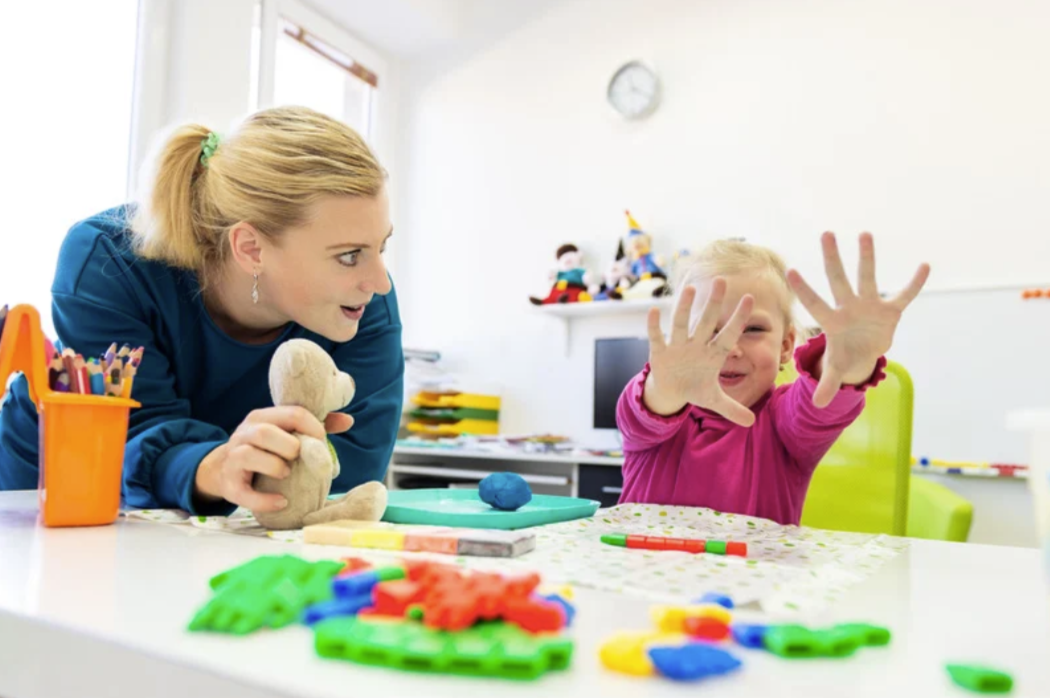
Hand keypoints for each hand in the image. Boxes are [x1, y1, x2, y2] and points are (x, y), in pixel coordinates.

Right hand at [194, 407, 353, 511]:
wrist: (226, 469)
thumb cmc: (266, 448)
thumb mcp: (285, 431)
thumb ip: (315, 425)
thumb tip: (348, 420)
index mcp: (262, 417)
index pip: (292, 414)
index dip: (313, 429)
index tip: (321, 442)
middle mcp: (244, 433)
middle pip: (265, 432)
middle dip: (289, 446)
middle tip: (298, 458)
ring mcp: (233, 459)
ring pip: (249, 455)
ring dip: (274, 466)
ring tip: (287, 473)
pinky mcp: (230, 485)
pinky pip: (245, 493)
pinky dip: (265, 500)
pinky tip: (281, 501)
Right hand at [643, 278, 756, 426]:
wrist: (671, 390)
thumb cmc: (695, 387)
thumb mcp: (713, 400)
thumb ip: (732, 409)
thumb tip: (752, 423)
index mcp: (713, 354)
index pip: (729, 334)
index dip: (739, 319)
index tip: (751, 299)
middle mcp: (697, 345)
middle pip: (706, 321)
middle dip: (713, 303)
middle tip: (722, 281)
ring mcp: (678, 346)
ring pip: (681, 324)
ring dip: (684, 307)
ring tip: (689, 289)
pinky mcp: (660, 352)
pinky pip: (657, 337)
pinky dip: (655, 326)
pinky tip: (654, 310)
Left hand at [787, 232, 929, 407]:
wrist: (864, 351)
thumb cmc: (844, 355)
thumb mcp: (835, 369)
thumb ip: (827, 383)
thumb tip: (816, 406)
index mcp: (832, 321)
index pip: (815, 303)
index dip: (804, 290)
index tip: (791, 271)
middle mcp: (848, 307)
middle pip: (838, 280)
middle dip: (832, 259)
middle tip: (826, 233)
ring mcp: (869, 306)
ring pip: (868, 277)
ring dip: (867, 257)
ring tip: (864, 233)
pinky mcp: (890, 310)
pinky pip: (904, 295)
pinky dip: (914, 283)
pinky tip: (925, 266)